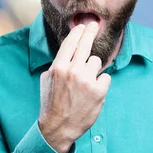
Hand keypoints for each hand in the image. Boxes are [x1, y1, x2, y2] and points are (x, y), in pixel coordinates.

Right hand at [38, 22, 111, 152]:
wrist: (59, 127)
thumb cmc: (51, 103)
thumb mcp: (47, 80)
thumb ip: (57, 65)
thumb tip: (67, 53)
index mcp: (58, 67)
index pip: (70, 43)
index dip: (78, 33)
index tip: (83, 26)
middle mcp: (72, 71)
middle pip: (85, 45)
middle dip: (90, 32)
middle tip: (94, 25)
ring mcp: (86, 80)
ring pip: (96, 62)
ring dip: (93, 70)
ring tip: (85, 83)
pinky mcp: (99, 91)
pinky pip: (105, 77)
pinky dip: (100, 84)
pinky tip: (91, 93)